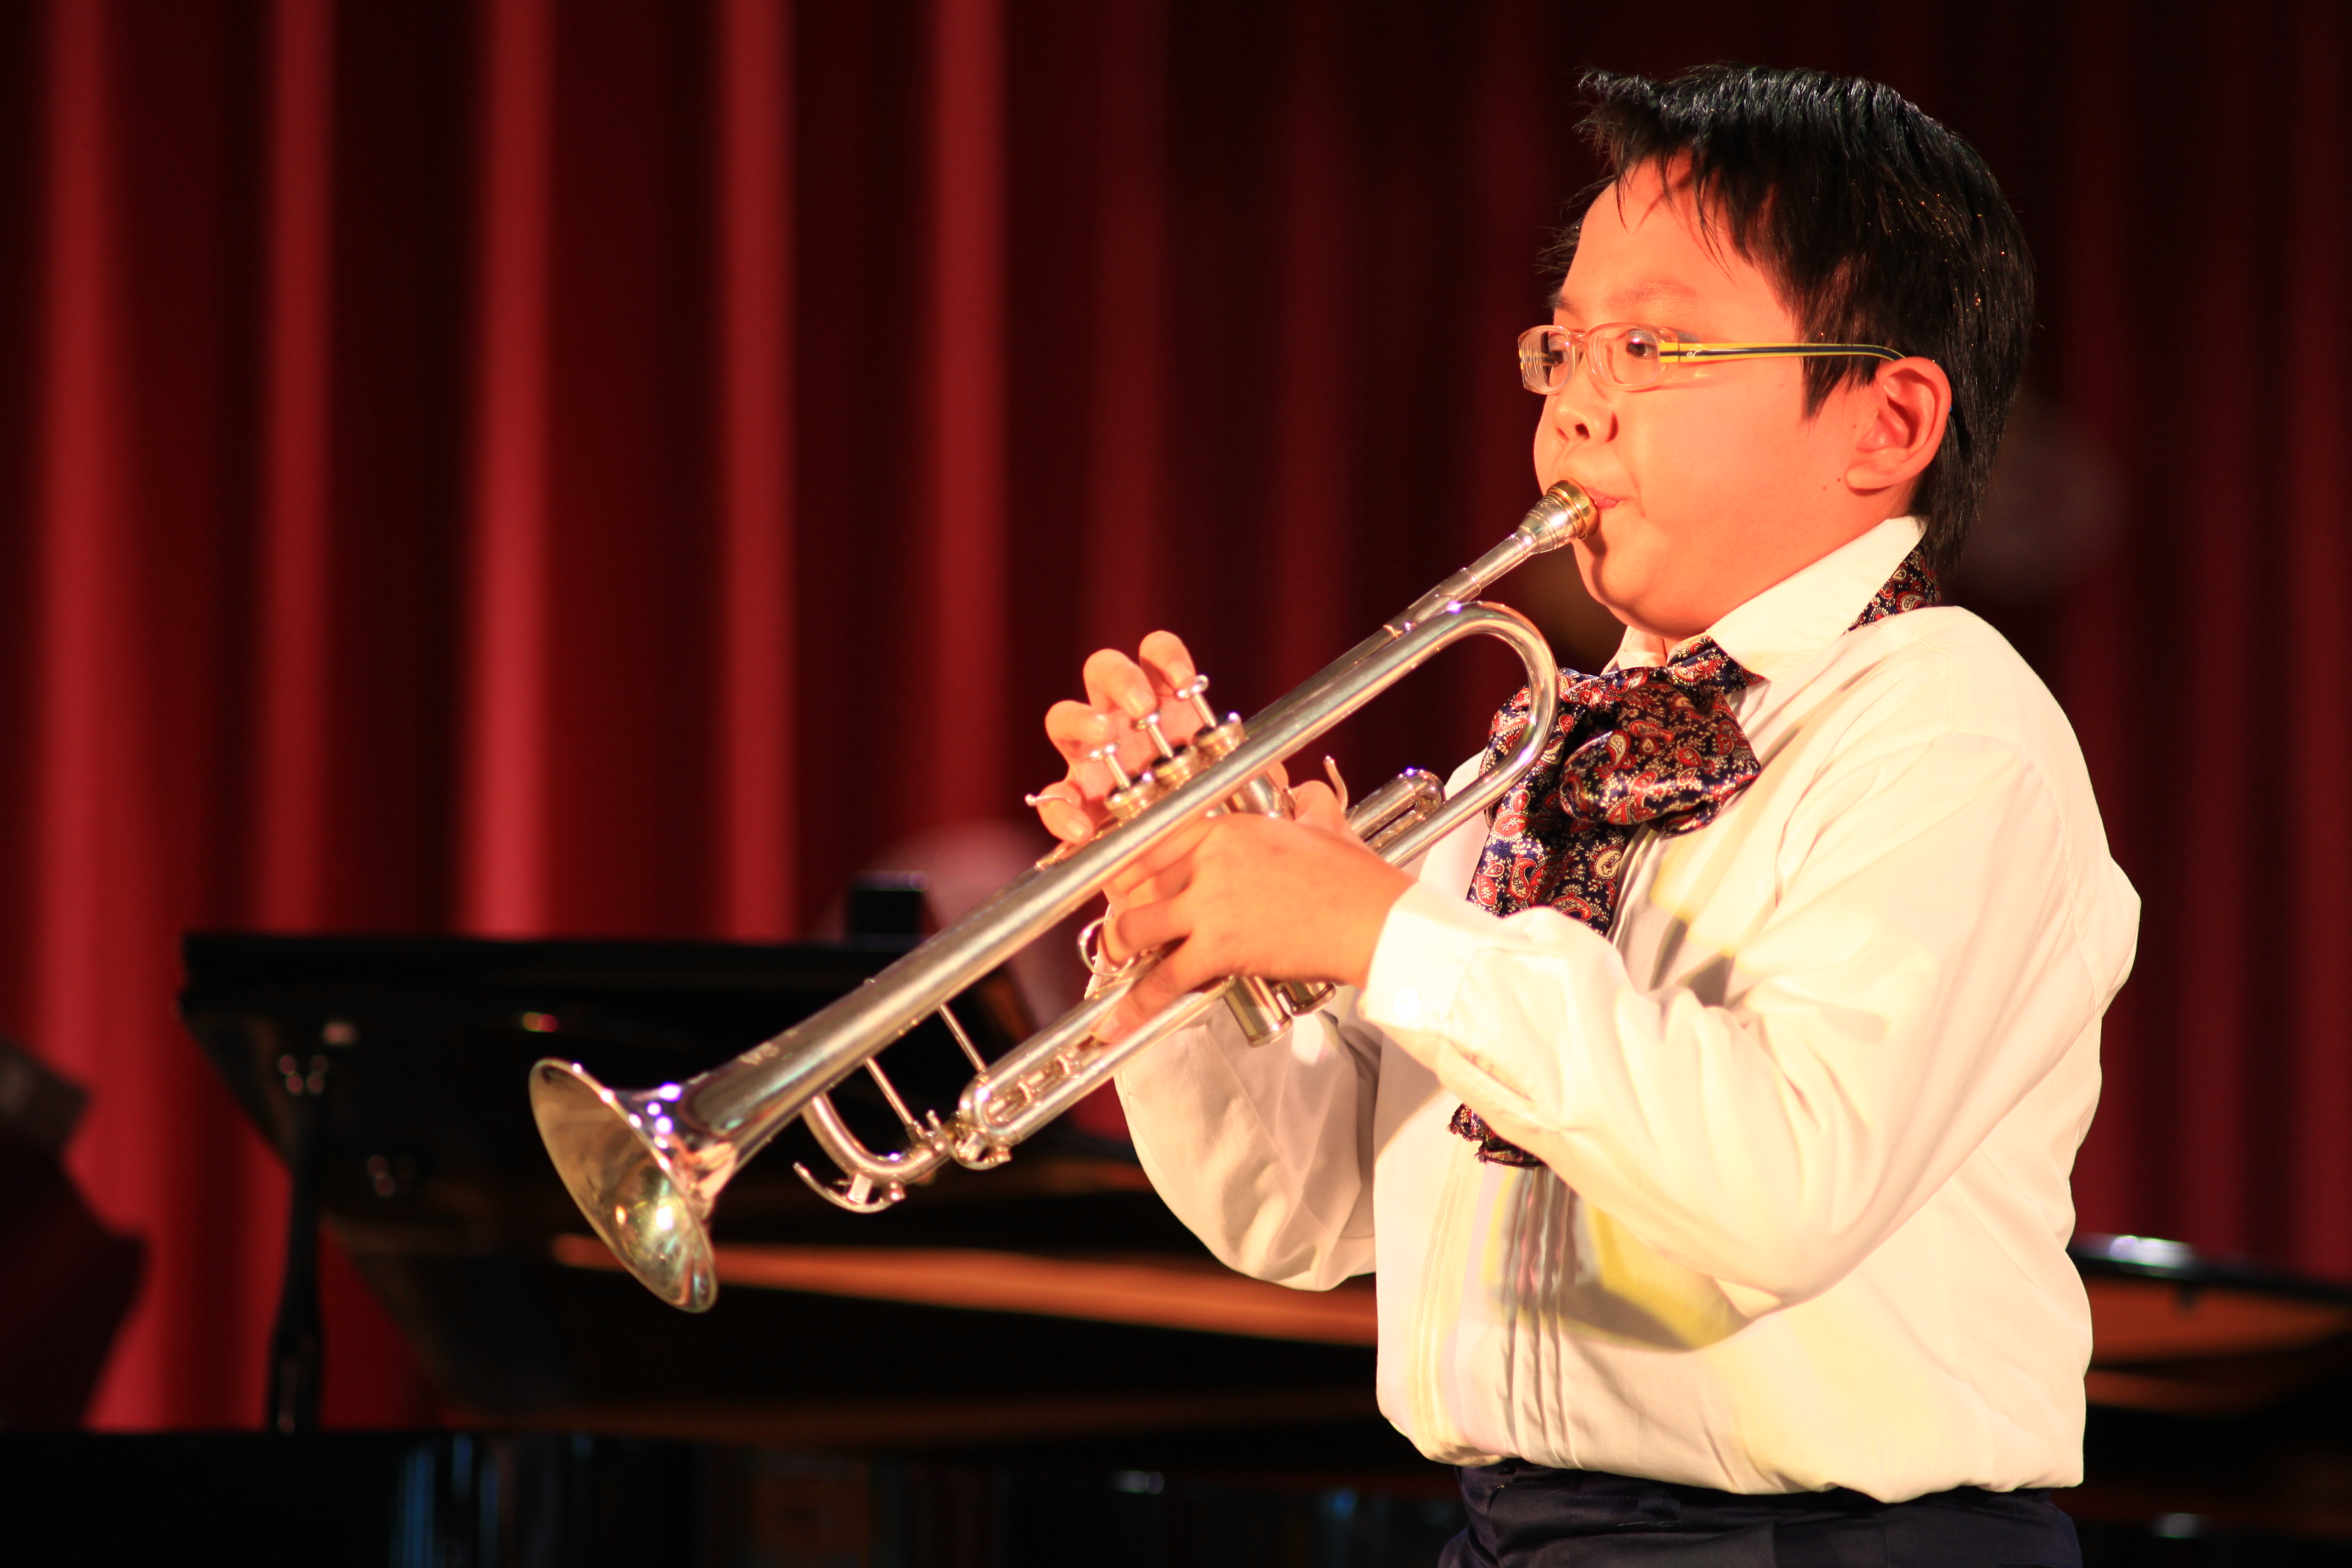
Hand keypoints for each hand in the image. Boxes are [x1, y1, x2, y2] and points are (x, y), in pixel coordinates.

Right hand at [1031, 631, 1289, 844]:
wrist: (1184, 887)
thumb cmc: (1214, 828)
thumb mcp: (1246, 799)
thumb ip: (1266, 784)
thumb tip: (1296, 788)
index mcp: (1164, 709)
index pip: (1155, 658)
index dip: (1165, 657)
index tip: (1187, 683)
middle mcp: (1123, 725)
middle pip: (1103, 671)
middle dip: (1121, 679)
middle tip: (1143, 709)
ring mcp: (1093, 761)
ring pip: (1065, 719)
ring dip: (1082, 721)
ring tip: (1105, 738)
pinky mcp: (1076, 806)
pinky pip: (1054, 798)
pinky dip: (1061, 809)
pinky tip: (1083, 828)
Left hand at [1100, 786, 1415, 1039]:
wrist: (1374, 919)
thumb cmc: (1353, 876)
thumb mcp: (1316, 825)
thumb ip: (1297, 808)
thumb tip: (1304, 794)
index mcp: (1226, 828)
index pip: (1151, 841)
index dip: (1126, 868)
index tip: (1118, 883)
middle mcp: (1210, 860)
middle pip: (1136, 884)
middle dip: (1121, 908)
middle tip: (1122, 927)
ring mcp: (1211, 904)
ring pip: (1136, 927)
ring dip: (1120, 949)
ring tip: (1121, 962)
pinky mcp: (1220, 948)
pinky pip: (1164, 979)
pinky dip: (1136, 1005)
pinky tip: (1118, 1022)